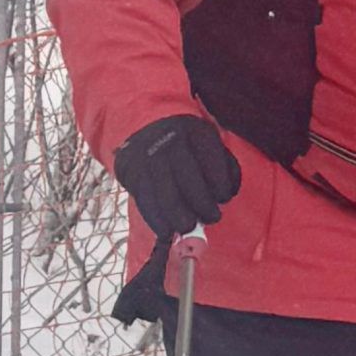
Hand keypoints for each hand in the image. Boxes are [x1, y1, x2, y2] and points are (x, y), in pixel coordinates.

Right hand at [113, 114, 240, 238]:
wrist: (145, 125)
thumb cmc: (189, 142)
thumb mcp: (211, 142)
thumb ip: (225, 167)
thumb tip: (225, 196)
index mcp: (195, 132)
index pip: (212, 163)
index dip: (220, 186)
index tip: (224, 198)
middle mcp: (169, 143)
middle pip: (188, 181)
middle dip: (202, 206)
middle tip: (211, 218)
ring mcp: (146, 157)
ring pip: (165, 194)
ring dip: (179, 218)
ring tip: (188, 227)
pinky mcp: (130, 171)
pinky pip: (144, 200)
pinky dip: (156, 219)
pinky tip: (166, 230)